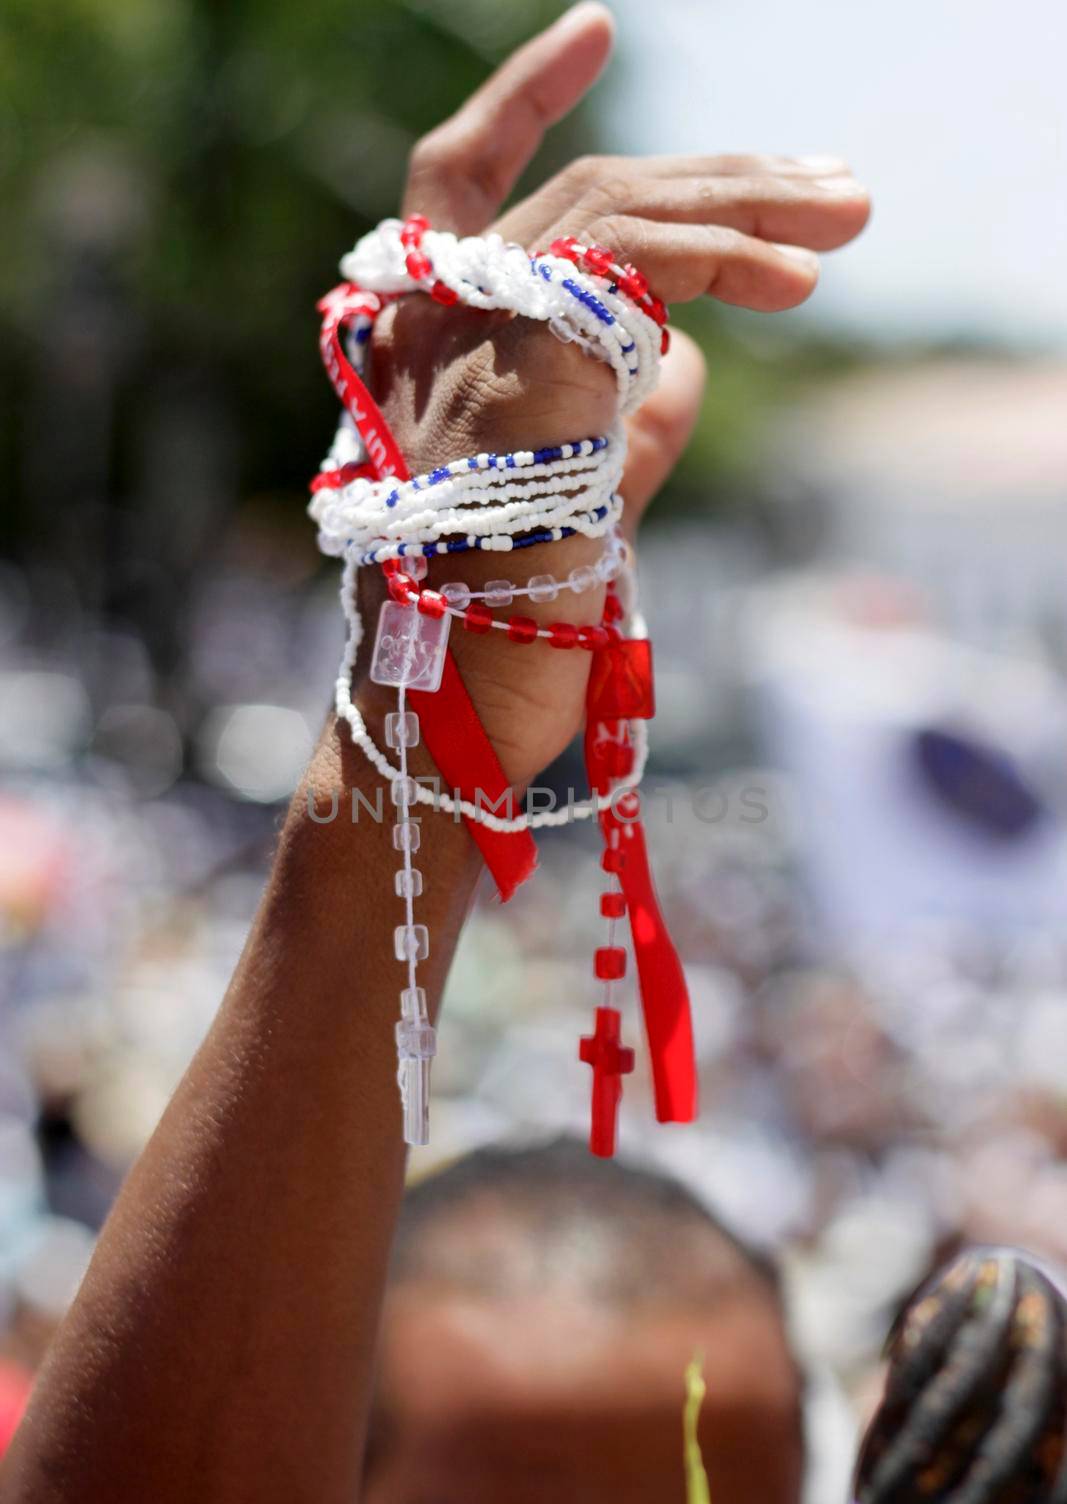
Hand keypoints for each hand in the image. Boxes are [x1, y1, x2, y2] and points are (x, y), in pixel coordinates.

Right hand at [363, 2, 869, 786]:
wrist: (454, 725)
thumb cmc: (505, 635)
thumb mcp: (577, 506)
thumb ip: (625, 416)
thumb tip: (691, 353)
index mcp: (426, 344)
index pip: (457, 182)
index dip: (524, 103)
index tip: (595, 31)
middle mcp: (425, 321)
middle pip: (575, 192)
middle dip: (717, 179)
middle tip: (832, 191)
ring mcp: (458, 336)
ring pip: (606, 209)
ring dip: (742, 206)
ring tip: (842, 226)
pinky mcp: (513, 365)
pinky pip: (624, 262)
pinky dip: (716, 254)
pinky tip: (791, 281)